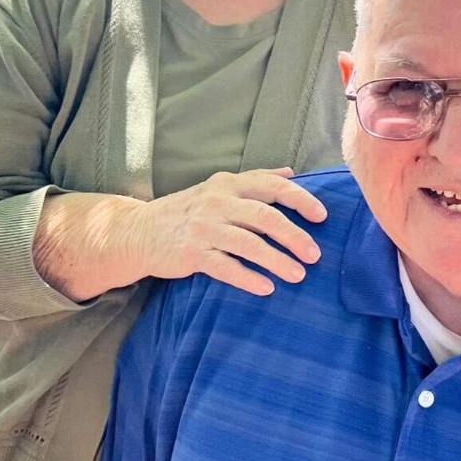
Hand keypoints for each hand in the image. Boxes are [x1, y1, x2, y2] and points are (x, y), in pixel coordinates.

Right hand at [134, 167, 327, 295]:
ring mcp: (203, 228)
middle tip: (315, 255)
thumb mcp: (218, 187)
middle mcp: (216, 202)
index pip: (272, 186)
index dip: (300, 200)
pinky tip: (266, 288)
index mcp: (228, 184)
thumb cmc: (186, 210)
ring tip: (298, 275)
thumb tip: (291, 172)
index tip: (321, 216)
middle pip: (265, 218)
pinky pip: (225, 267)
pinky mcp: (191, 254)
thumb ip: (255, 179)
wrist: (138, 232)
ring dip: (277, 261)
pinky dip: (248, 278)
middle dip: (294, 236)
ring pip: (248, 244)